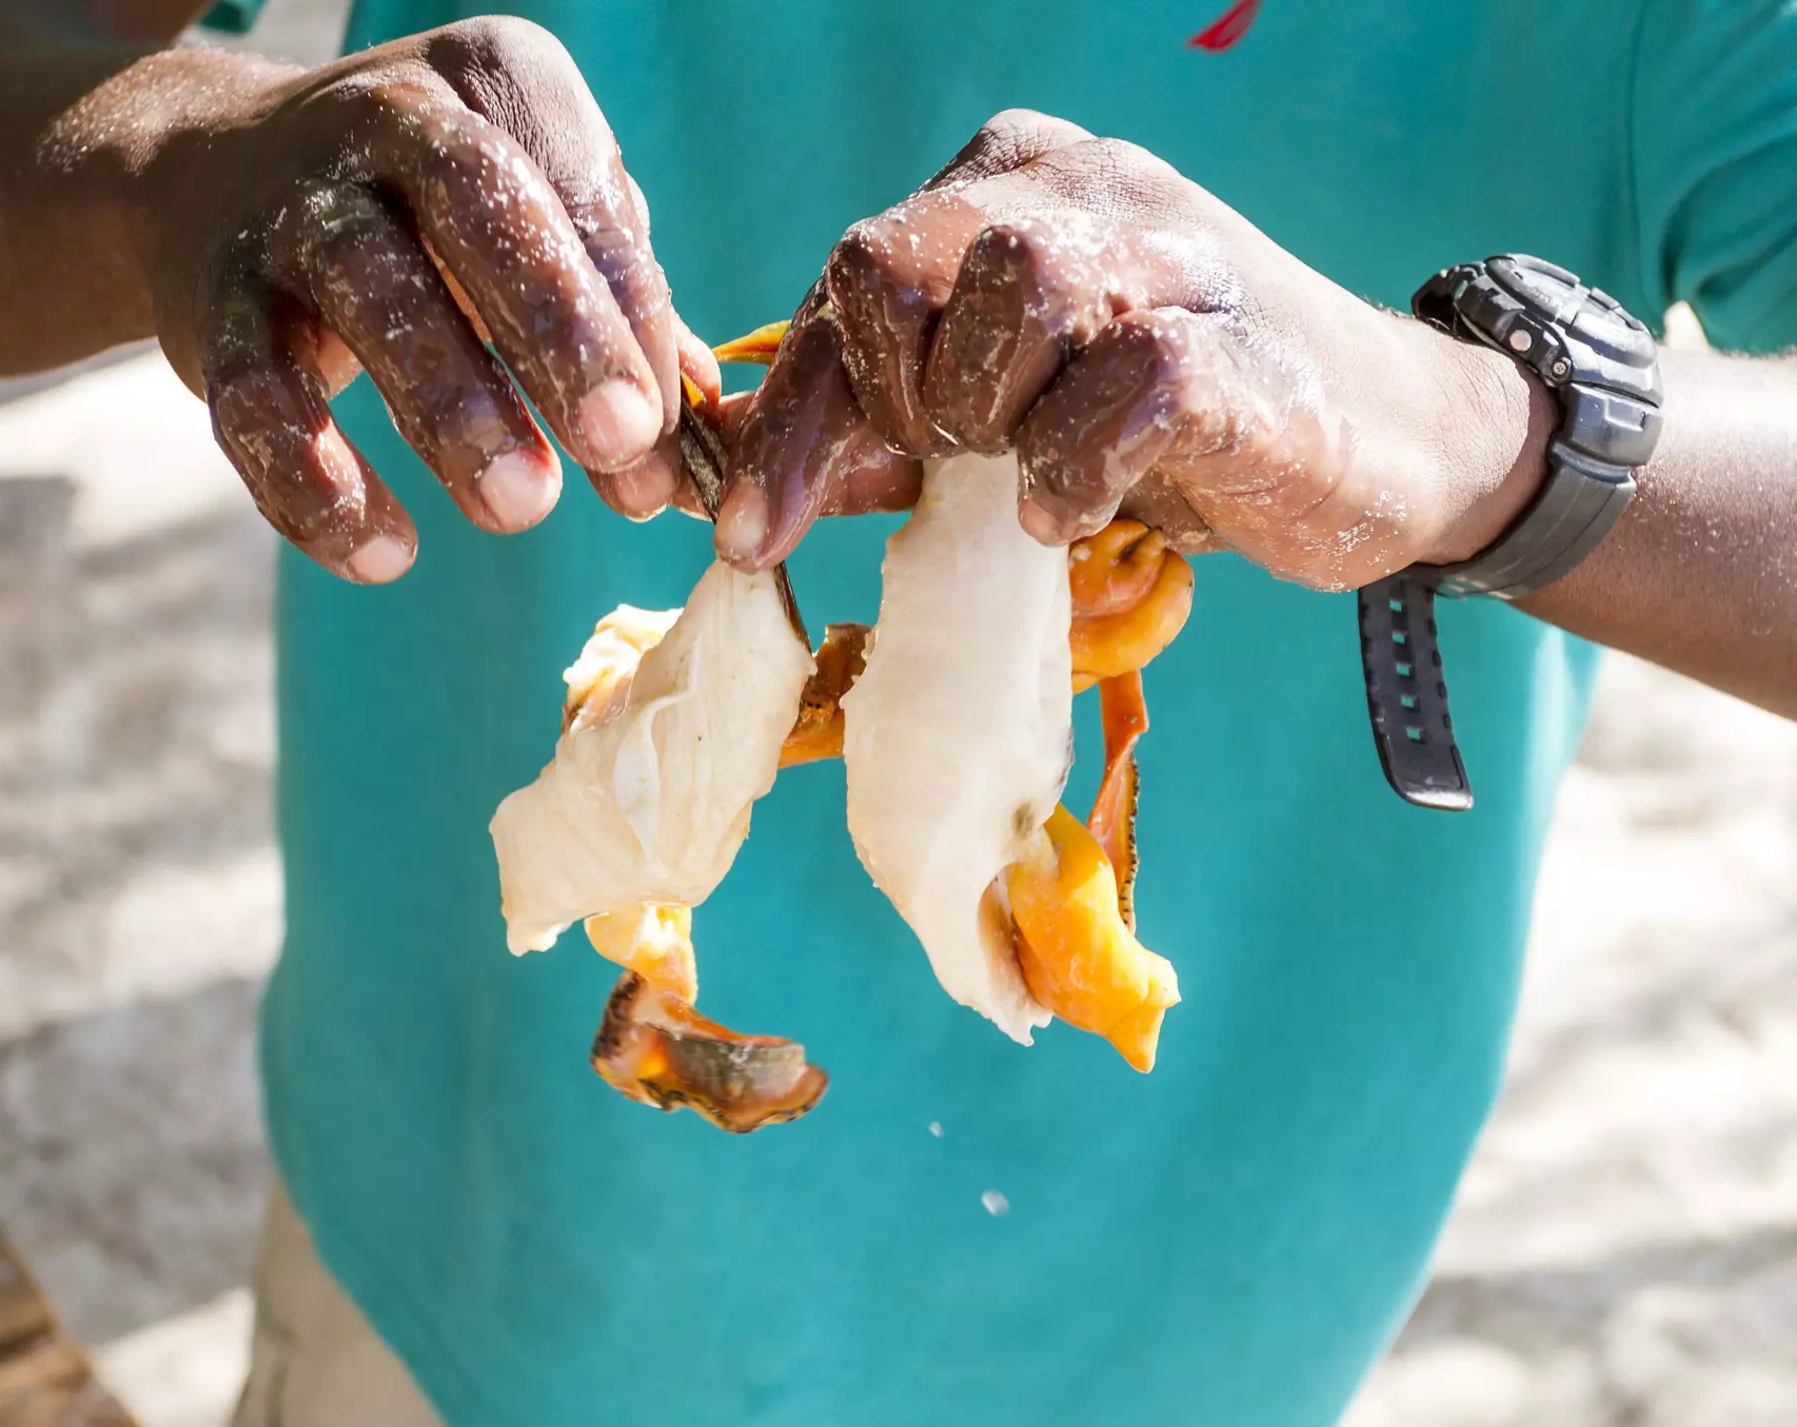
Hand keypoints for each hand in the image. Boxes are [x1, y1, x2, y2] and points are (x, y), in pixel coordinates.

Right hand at [140, 19, 719, 581]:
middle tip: (621, 445)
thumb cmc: (441, 226)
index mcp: (498, 82)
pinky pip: (256, 395)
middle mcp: (390, 116)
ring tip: (520, 508)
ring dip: (451, 408)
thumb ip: (626, 321)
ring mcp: (291, 201)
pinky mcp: (211, 297)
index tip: (667, 434)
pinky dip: (316, 483)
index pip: (582, 196)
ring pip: (370, 293)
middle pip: (476, 202)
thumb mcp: (543, 232)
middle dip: (558, 328)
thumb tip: (720, 438)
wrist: (217, 183)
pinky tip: (384, 556)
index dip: (631, 319)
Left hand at [715, 110, 1553, 590]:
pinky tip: (1078, 505)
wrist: (1384, 447)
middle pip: (886, 262)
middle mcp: (1075, 188)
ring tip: (1032, 469)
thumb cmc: (1176, 437)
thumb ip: (891, 435)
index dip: (786, 416)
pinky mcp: (1220, 340)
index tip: (745, 538)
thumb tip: (743, 495)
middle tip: (955, 464)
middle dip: (894, 402)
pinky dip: (1070, 473)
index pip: (846, 281)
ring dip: (986, 421)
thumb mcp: (1010, 421)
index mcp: (1005, 188)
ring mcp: (1158, 250)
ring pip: (999, 293)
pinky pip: (1105, 392)